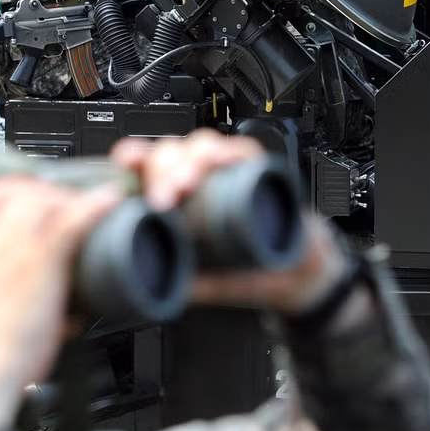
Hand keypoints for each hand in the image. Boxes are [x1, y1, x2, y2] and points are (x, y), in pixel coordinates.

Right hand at [0, 175, 121, 430]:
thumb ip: (9, 289)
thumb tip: (60, 308)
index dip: (15, 185)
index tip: (35, 189)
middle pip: (23, 190)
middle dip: (51, 190)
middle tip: (72, 202)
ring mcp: (15, 245)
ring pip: (48, 199)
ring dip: (73, 198)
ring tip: (92, 206)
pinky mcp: (41, 259)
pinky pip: (72, 219)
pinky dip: (95, 205)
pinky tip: (110, 201)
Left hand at [111, 129, 351, 315]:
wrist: (303, 278)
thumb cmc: (255, 274)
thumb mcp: (215, 284)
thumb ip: (190, 283)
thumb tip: (157, 284)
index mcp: (184, 203)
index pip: (153, 171)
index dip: (138, 159)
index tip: (126, 161)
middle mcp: (204, 183)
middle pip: (174, 153)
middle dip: (164, 166)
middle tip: (165, 193)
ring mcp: (231, 175)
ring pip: (203, 146)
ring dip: (193, 159)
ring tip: (187, 181)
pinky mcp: (261, 173)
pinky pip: (245, 151)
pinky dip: (232, 151)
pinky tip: (221, 159)